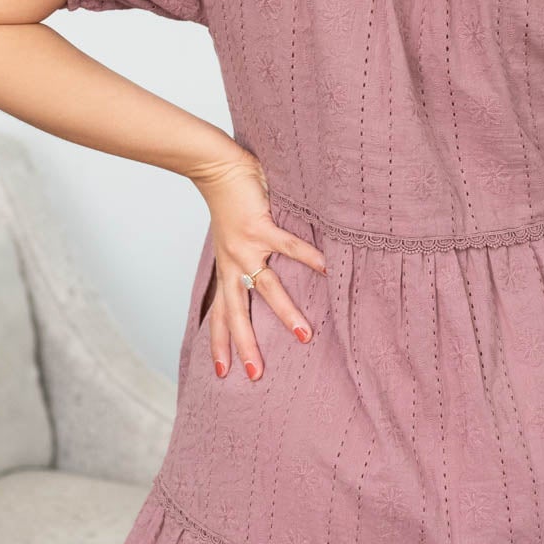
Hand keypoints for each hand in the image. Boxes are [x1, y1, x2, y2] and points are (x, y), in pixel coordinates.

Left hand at [190, 148, 326, 380]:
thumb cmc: (230, 203)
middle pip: (236, 314)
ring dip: (285, 313)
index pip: (220, 315)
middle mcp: (232, 265)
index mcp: (226, 271)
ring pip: (265, 288)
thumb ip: (247, 260)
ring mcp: (245, 247)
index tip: (223, 373)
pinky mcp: (258, 227)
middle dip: (246, 345)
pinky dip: (308, 258)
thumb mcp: (232, 241)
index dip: (220, 344)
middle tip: (256, 374)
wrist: (217, 169)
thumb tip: (267, 277)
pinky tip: (326, 270)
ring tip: (305, 335)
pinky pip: (288, 247)